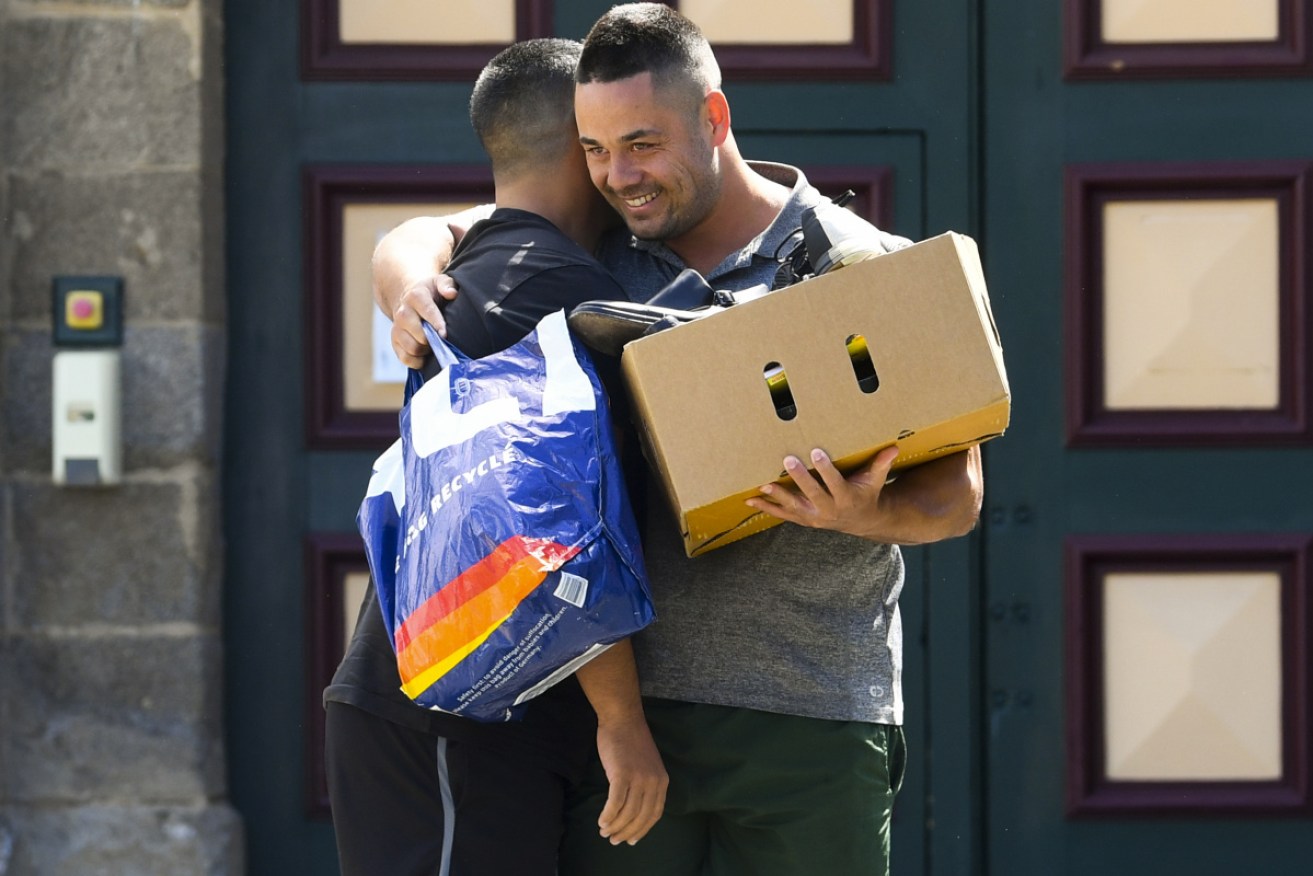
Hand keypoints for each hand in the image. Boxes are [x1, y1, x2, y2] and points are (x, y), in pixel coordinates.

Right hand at [389, 274, 458, 368]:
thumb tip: (451, 293)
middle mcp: (403, 313)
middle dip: (434, 340)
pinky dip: (418, 361)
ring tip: (434, 344)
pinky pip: (406, 359)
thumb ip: (447, 284)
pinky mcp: (394, 341)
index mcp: (416, 297)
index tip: (444, 334)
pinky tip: (425, 355)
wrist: (408, 299)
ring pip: (413, 348)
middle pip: (420, 335)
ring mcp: (397, 328)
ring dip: (426, 351)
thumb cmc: (431, 293)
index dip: (436, 324)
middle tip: (443, 339)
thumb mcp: (439, 282)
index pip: (427, 311)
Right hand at [594, 715, 667, 845]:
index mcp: (662, 781)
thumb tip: (634, 808)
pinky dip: (608, 815)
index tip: (631, 840)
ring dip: (615, 826)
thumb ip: (645, 784)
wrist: (622, 718)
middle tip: (614, 840)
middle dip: (627, 833)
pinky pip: (615, 803)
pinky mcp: (622, 774)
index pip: (654, 814)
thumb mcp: (647, 765)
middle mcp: (653, 782)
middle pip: (641, 817)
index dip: (642, 830)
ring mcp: (638, 778)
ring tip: (604, 831)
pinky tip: (601, 821)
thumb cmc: (630, 740)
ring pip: (627, 813)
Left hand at [746, 445, 899, 538]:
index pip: (835, 482)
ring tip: (764, 484)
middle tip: (788, 460)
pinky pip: (783, 514)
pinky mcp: (803, 520)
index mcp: (847, 498)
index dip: (826, 468)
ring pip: (794, 507)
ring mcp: (814, 518)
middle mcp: (829, 511)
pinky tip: (751, 500)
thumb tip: (893, 447)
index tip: (817, 451)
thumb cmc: (867, 493)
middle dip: (800, 478)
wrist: (862, 521)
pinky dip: (767, 508)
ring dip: (778, 496)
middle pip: (812, 494)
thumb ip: (882, 463)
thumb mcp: (876, 480)